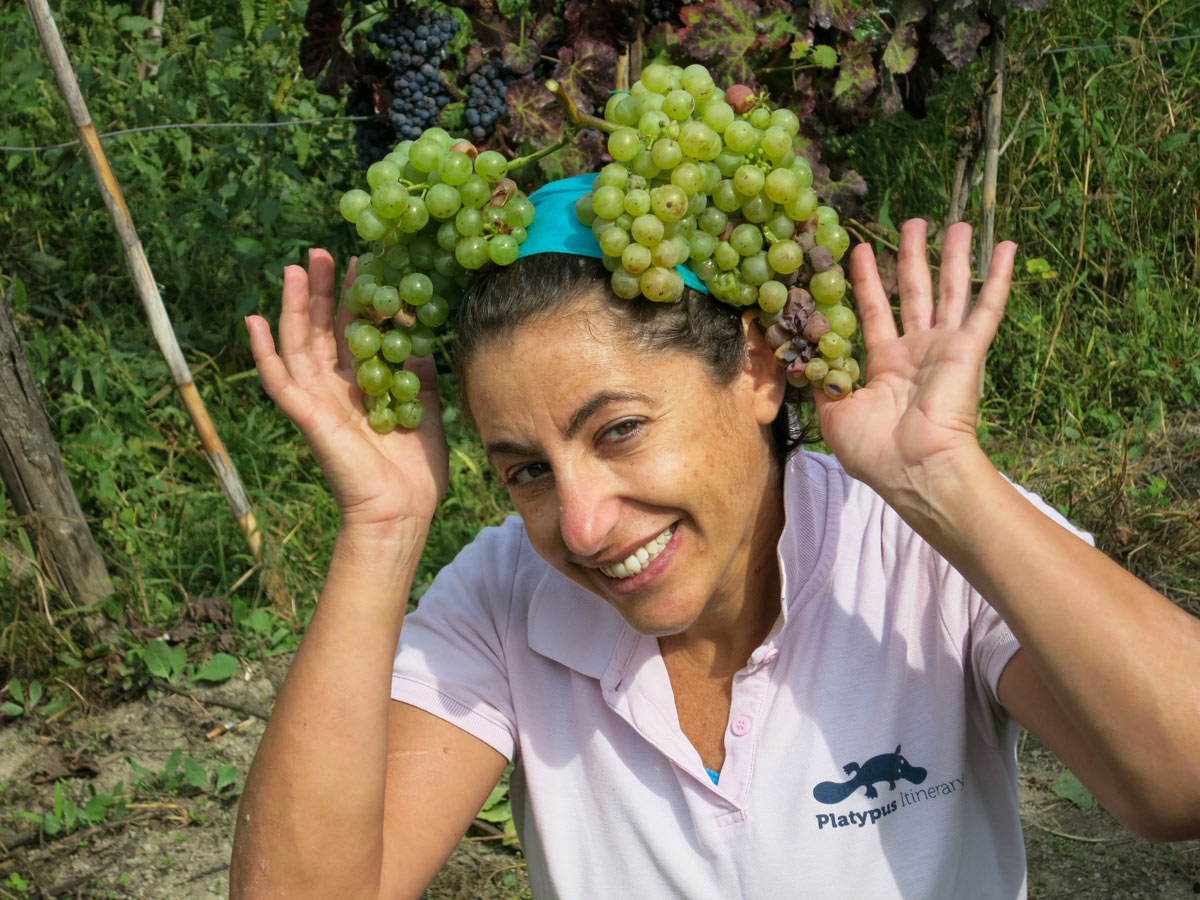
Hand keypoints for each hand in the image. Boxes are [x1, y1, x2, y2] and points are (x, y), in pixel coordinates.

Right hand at [246, 249, 447, 530]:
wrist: (402, 510)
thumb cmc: (414, 470)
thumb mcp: (425, 408)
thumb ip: (420, 373)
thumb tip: (421, 338)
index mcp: (361, 386)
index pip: (352, 331)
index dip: (354, 297)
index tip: (362, 263)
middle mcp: (334, 389)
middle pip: (321, 329)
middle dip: (322, 290)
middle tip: (323, 251)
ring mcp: (317, 401)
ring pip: (297, 344)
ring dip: (295, 306)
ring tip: (296, 268)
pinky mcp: (307, 416)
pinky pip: (278, 380)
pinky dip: (263, 351)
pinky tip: (253, 318)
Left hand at [813, 219, 1015, 499]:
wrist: (915, 469)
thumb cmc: (875, 450)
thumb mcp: (834, 415)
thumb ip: (822, 382)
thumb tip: (801, 358)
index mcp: (885, 366)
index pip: (873, 312)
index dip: (866, 282)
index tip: (859, 251)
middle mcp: (916, 352)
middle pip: (913, 292)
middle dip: (911, 256)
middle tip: (912, 221)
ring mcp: (944, 349)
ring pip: (950, 291)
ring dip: (953, 256)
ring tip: (956, 222)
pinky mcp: (969, 351)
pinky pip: (987, 309)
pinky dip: (998, 278)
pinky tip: (1007, 246)